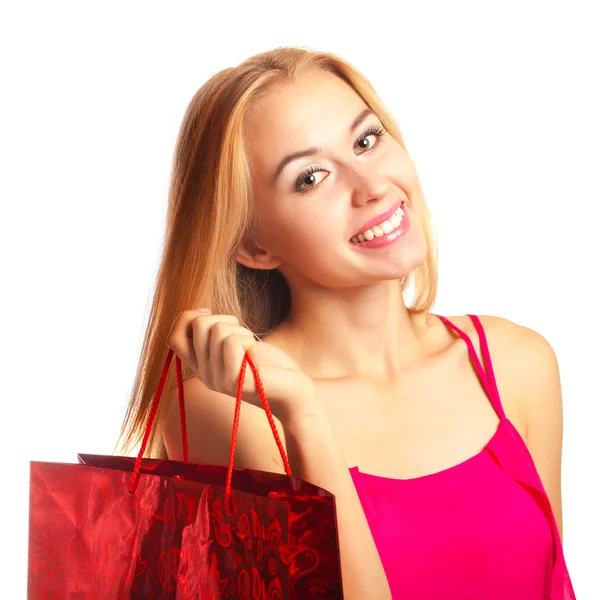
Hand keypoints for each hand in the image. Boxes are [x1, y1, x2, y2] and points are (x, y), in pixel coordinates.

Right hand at [166, 309, 322, 423]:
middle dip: (223, 319)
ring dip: (240, 330)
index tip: (209, 313)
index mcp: (201, 368)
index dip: (187, 318)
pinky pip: (230, 340)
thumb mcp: (235, 347)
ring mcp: (216, 378)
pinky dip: (248, 339)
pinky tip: (256, 354)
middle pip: (198, 325)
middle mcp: (204, 375)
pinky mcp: (232, 378)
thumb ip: (215, 337)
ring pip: (216, 329)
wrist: (293, 393)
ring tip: (251, 348)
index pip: (173, 338)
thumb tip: (201, 314)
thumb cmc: (268, 365)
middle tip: (241, 334)